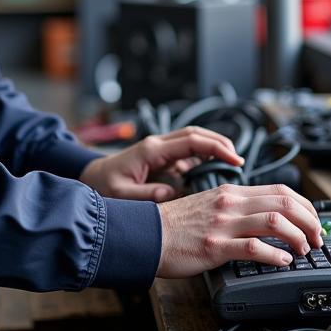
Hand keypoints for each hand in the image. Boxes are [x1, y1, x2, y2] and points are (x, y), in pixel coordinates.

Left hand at [79, 127, 242, 201]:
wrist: (92, 178)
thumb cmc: (104, 186)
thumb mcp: (121, 194)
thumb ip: (145, 196)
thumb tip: (170, 194)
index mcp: (152, 149)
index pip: (191, 141)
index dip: (216, 147)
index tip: (235, 160)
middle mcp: (159, 145)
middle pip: (196, 134)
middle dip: (220, 143)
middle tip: (238, 161)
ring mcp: (161, 151)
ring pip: (194, 142)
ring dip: (213, 149)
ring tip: (231, 167)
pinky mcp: (163, 159)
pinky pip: (188, 155)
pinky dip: (203, 160)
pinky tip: (212, 174)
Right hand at [155, 183, 323, 277]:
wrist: (146, 234)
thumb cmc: (177, 226)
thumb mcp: (210, 205)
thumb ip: (236, 208)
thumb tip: (266, 218)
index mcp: (231, 192)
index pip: (281, 190)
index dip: (305, 206)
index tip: (314, 221)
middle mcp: (230, 203)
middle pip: (285, 202)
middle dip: (310, 221)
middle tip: (317, 239)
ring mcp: (223, 224)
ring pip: (275, 221)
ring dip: (298, 237)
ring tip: (304, 250)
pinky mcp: (215, 246)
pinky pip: (253, 248)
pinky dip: (275, 255)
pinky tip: (283, 262)